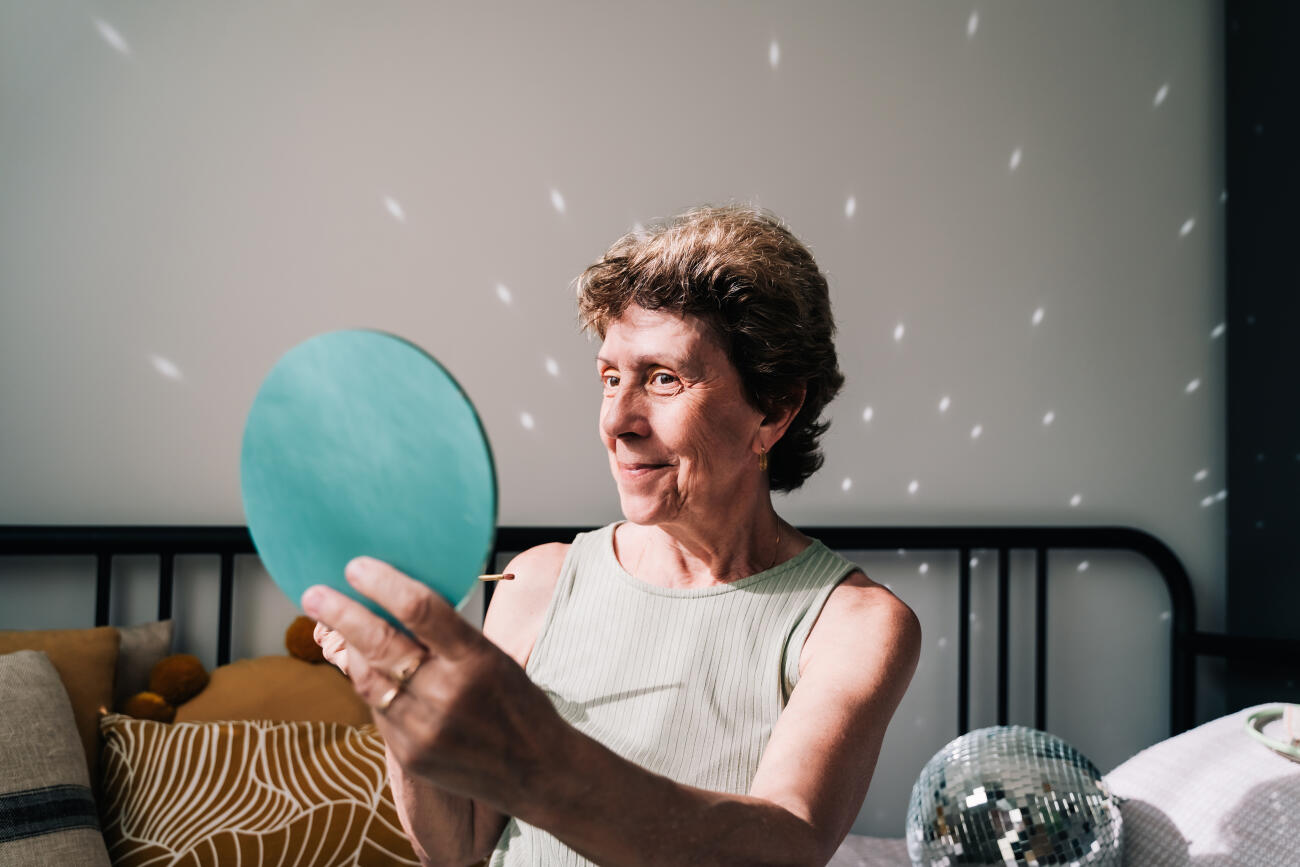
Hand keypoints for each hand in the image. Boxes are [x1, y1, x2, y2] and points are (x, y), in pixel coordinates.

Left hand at [300, 557, 563, 807]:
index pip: (421, 610)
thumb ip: (449, 637)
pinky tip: (364, 666)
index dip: (383, 584)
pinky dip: (368, 683)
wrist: (536, 770)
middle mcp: (447, 694)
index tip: (357, 567)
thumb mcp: (495, 658)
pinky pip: (377, 709)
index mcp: (476, 660)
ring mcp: (424, 729)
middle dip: (342, 614)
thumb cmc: (518, 704)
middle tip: (315, 593)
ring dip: (346, 648)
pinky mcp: (410, 755)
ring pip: (368, 678)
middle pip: (381, 644)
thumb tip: (398, 605)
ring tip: (331, 625)